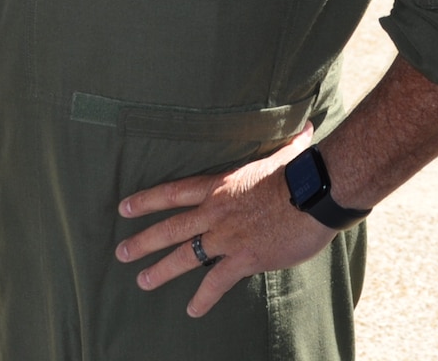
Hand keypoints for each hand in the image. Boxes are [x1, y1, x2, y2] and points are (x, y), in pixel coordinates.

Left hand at [113, 122, 336, 317]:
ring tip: (142, 282)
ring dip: (161, 271)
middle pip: (169, 227)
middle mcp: (215, 212)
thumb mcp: (285, 153)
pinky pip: (217, 282)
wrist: (316, 193)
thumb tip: (307, 126)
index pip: (172, 192)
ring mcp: (227, 236)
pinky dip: (204, 298)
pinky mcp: (245, 258)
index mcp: (219, 185)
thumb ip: (288, 144)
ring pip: (185, 256)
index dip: (146, 200)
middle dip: (142, 241)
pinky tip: (192, 310)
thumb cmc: (302, 171)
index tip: (124, 207)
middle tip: (121, 253)